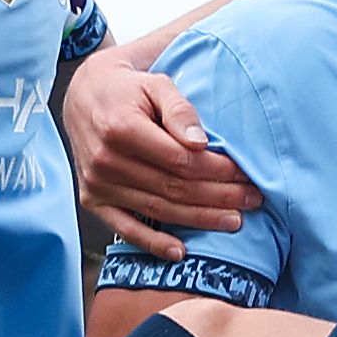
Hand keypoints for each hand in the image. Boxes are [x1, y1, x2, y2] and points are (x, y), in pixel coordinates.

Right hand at [65, 62, 261, 257]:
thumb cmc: (128, 90)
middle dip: (219, 197)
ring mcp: (98, 184)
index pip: (181, 160)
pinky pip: (125, 228)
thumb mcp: (156, 84)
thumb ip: (180, 109)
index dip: (217, 170)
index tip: (245, 173)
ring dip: (200, 219)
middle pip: (174, 188)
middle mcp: (106, 161)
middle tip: (252, 199)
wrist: (84, 97)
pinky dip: (153, 244)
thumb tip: (200, 142)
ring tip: (234, 221)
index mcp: (122, 130)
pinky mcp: (92, 200)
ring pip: (158, 210)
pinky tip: (181, 252)